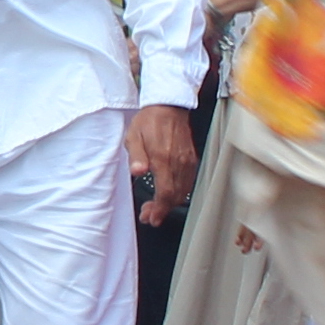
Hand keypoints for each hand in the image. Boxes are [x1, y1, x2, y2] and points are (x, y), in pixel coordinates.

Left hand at [127, 100, 198, 219]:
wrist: (168, 106)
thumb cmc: (149, 120)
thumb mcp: (134, 136)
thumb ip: (136, 156)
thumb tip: (137, 171)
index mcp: (163, 158)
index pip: (166, 192)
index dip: (160, 209)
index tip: (152, 218)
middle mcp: (178, 162)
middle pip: (175, 196)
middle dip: (162, 210)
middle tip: (149, 214)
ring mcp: (186, 161)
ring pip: (183, 191)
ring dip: (170, 203)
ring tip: (156, 206)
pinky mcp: (190, 159)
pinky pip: (188, 182)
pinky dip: (179, 192)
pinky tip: (168, 192)